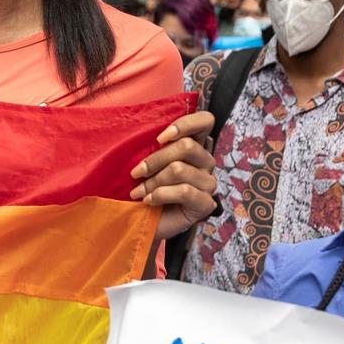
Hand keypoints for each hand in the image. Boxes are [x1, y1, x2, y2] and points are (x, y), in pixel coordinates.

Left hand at [130, 110, 217, 240]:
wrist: (141, 222)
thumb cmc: (143, 188)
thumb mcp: (145, 163)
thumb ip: (152, 146)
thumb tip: (141, 128)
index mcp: (194, 145)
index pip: (205, 121)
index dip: (185, 124)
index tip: (159, 139)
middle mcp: (204, 162)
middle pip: (187, 146)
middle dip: (155, 160)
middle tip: (135, 173)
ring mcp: (208, 183)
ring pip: (181, 169)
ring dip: (153, 181)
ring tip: (137, 192)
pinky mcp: (205, 204)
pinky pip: (185, 191)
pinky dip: (161, 194)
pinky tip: (149, 200)